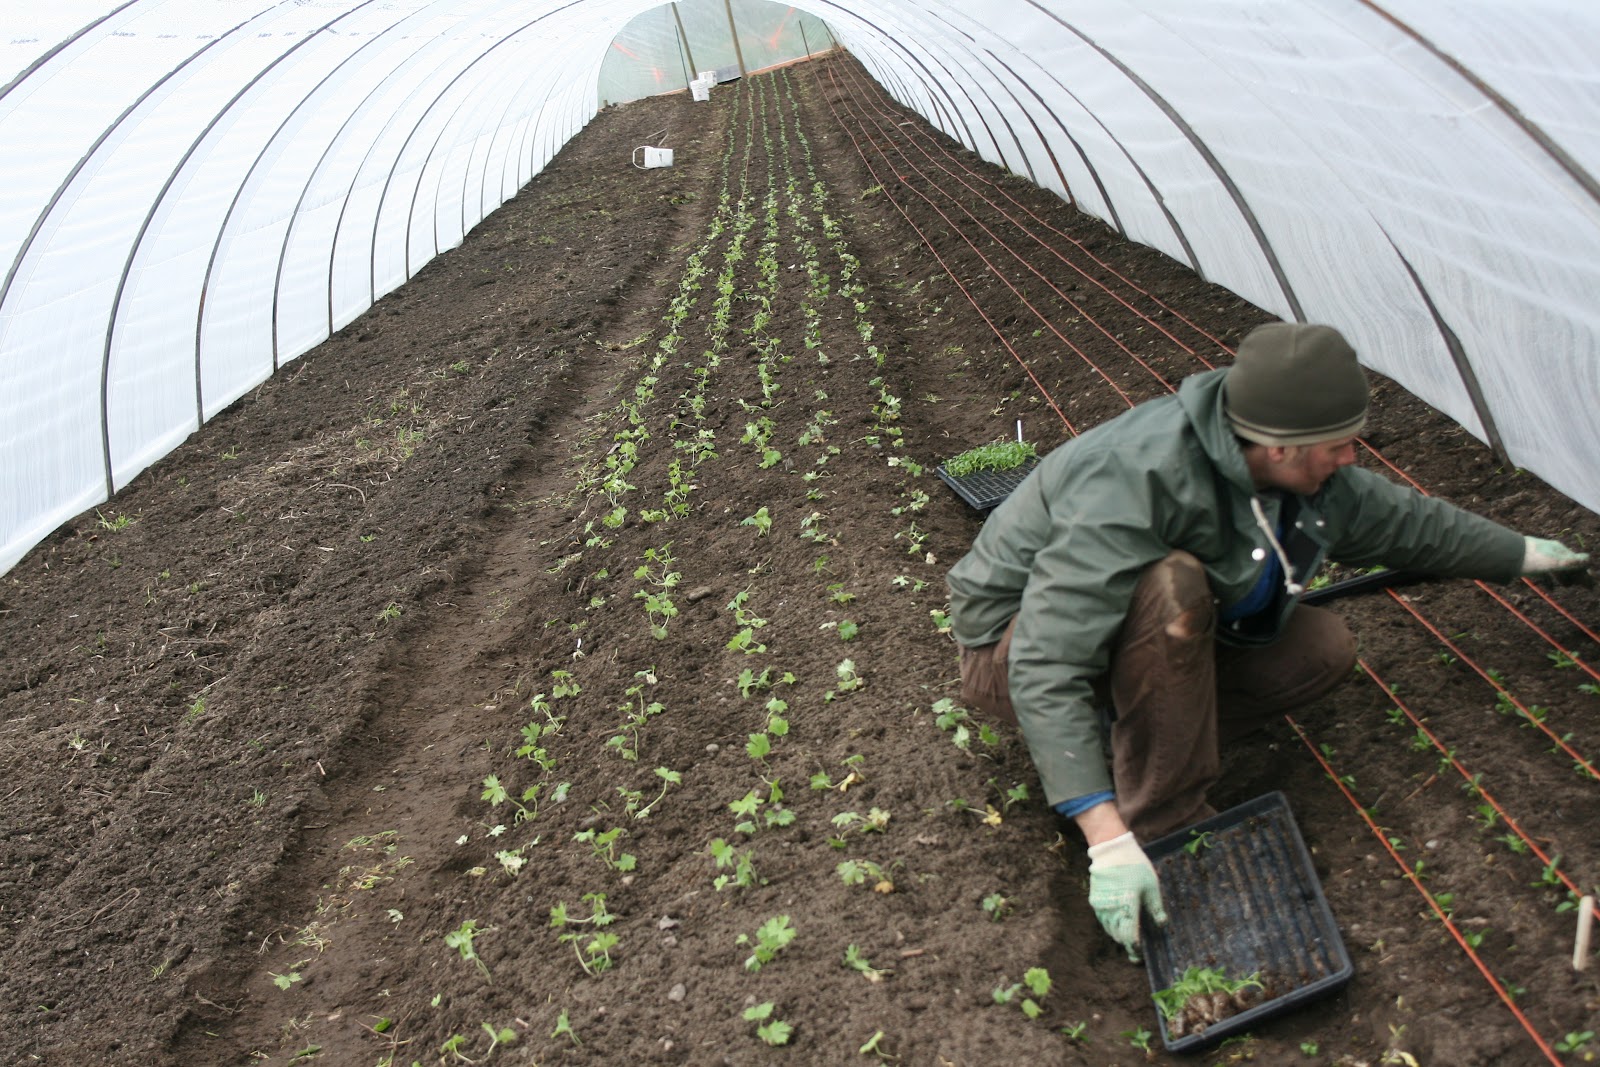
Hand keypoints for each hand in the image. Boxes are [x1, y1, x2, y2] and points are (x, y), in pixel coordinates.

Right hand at [1086, 831, 1167, 960]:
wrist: (1111, 851)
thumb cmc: (1135, 866)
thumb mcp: (1152, 886)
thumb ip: (1156, 908)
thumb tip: (1162, 925)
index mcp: (1128, 906)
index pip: (1130, 936)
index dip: (1135, 949)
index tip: (1140, 956)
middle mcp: (1111, 909)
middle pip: (1118, 936)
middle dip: (1127, 945)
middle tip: (1136, 952)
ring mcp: (1101, 906)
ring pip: (1109, 930)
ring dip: (1118, 936)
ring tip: (1128, 938)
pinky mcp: (1095, 901)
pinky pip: (1103, 920)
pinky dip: (1111, 926)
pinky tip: (1118, 924)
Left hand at [1522, 537, 1592, 586]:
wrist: (1506, 553)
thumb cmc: (1532, 558)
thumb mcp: (1553, 562)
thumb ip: (1571, 562)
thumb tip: (1589, 559)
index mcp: (1560, 551)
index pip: (1577, 562)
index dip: (1585, 574)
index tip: (1590, 586)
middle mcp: (1552, 552)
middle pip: (1568, 565)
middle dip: (1577, 576)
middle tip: (1585, 587)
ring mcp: (1541, 558)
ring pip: (1556, 569)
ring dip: (1564, 577)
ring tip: (1568, 586)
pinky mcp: (1531, 564)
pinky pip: (1543, 573)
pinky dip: (1549, 581)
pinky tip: (1551, 588)